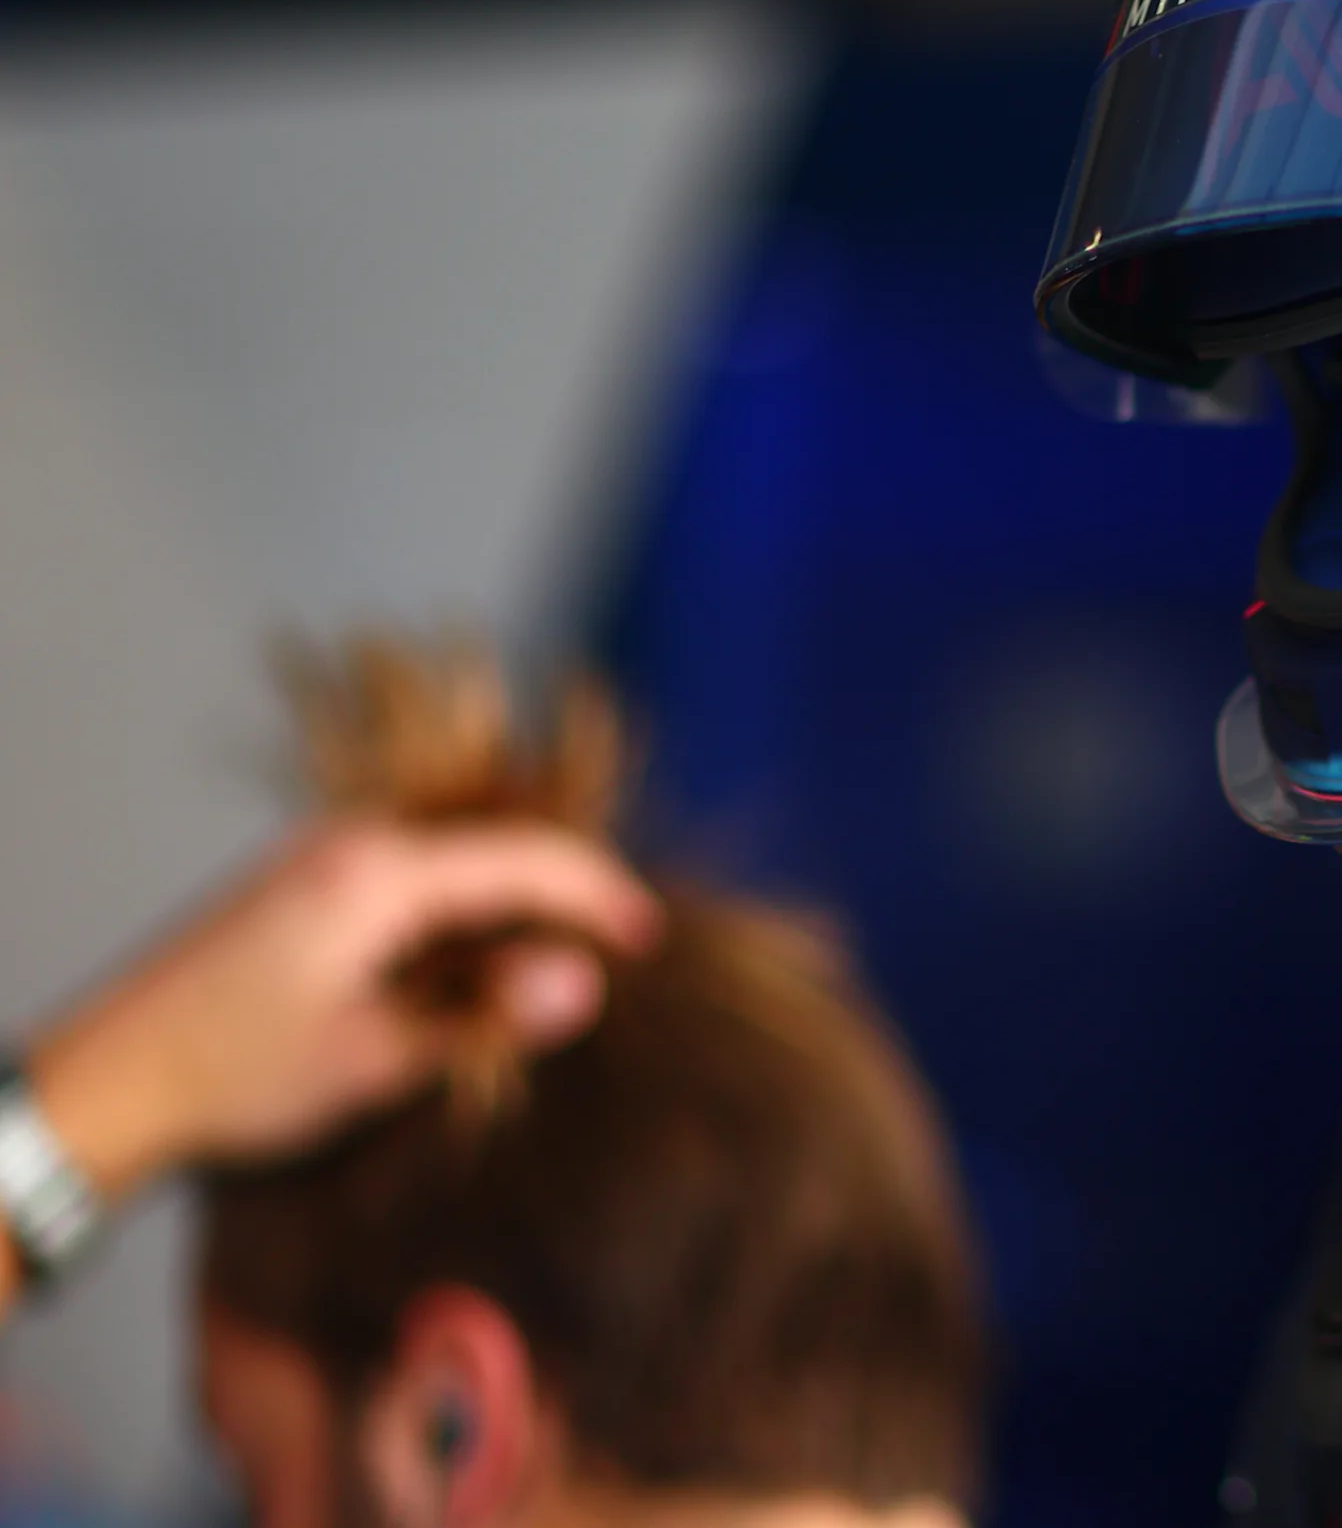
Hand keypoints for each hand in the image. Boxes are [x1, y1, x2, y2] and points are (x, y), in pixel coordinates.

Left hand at [22, 821, 659, 1199]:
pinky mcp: (306, 883)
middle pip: (494, 848)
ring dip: (508, 911)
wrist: (110, 1081)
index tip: (648, 940)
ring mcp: (323, 857)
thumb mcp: (374, 1058)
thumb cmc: (235, 1076)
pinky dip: (460, 919)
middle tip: (609, 962)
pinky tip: (470, 978)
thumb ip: (484, 1017)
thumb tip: (584, 984)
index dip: (598, 895)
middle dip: (560, 898)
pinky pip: (414, 879)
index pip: (524, 858)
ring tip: (546, 979)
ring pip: (455, 864)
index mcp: (375, 874)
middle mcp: (351, 843)